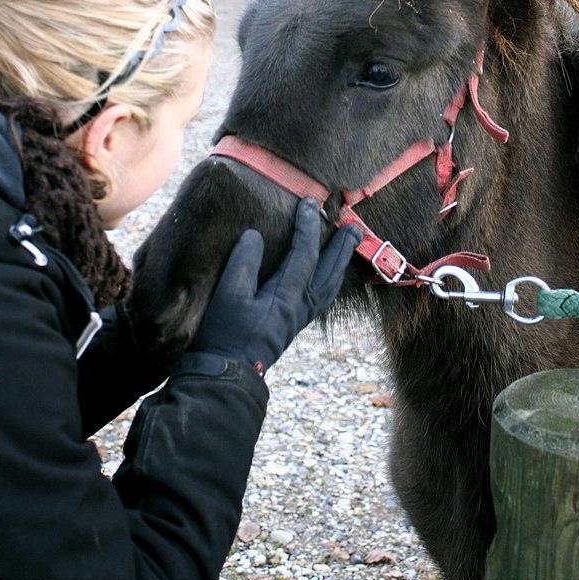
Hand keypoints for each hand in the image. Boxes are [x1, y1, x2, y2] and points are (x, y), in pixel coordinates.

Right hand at [190, 198, 360, 373]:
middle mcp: (299, 306)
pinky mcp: (294, 326)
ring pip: (330, 287)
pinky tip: (328, 277)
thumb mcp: (227, 294)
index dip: (308, 227)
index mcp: (285, 295)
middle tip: (354, 224)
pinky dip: (331, 282)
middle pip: (329, 271)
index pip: (304, 254)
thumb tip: (255, 235)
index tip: (310, 203)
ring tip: (349, 246)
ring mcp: (299, 318)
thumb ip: (243, 262)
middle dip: (342, 246)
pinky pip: (323, 299)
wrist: (228, 376)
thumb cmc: (224, 334)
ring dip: (341, 263)